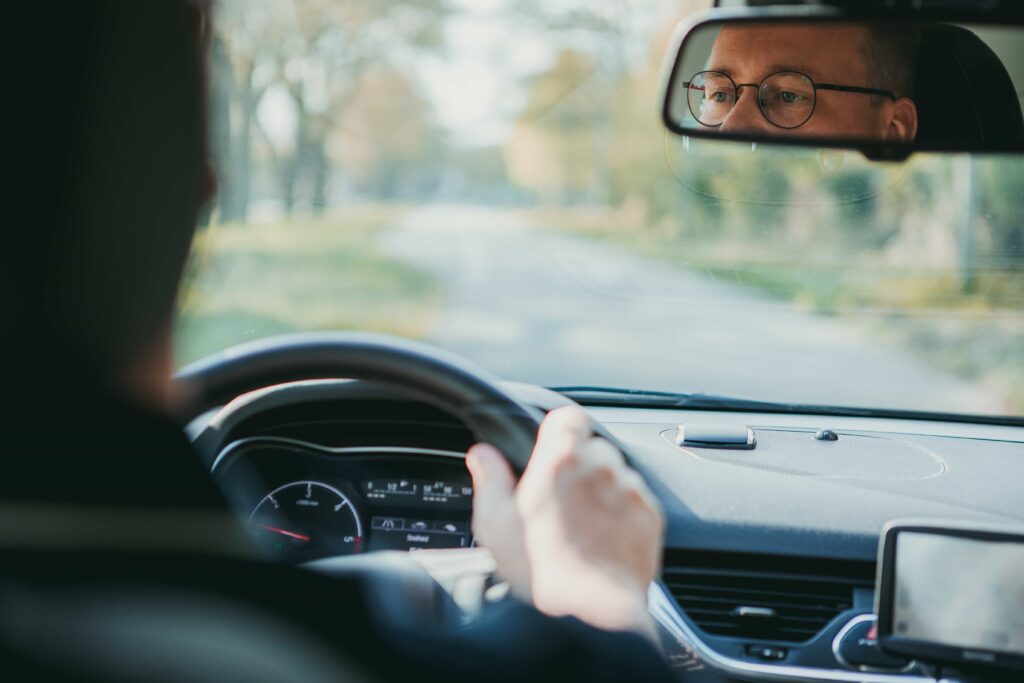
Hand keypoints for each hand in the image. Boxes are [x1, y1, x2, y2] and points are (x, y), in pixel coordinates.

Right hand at [467, 406, 664, 639]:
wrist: (590, 612)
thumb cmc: (541, 571)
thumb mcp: (495, 523)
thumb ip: (489, 478)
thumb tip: (482, 455)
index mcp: (561, 460)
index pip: (568, 417)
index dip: (558, 432)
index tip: (549, 451)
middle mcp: (601, 467)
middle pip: (592, 448)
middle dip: (578, 468)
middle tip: (560, 501)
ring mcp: (630, 491)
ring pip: (616, 475)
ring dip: (602, 491)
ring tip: (582, 527)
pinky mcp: (650, 517)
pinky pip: (636, 502)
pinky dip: (622, 515)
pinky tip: (602, 541)